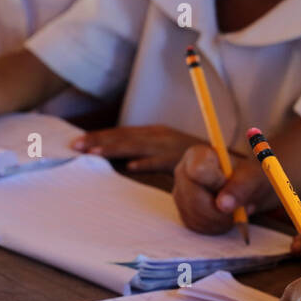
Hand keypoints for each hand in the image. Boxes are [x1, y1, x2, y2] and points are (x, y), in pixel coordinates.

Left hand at [71, 125, 202, 172]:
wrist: (226, 162)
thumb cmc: (191, 159)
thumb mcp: (166, 151)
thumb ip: (146, 154)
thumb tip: (125, 162)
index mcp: (154, 133)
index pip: (122, 133)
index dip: (100, 136)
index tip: (77, 142)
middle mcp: (160, 136)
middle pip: (125, 137)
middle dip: (100, 140)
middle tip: (75, 146)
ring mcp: (170, 147)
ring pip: (138, 146)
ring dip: (116, 149)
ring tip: (94, 153)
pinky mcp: (181, 160)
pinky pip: (162, 162)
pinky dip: (147, 163)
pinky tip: (131, 167)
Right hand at [172, 145, 271, 234]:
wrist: (248, 190)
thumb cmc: (249, 178)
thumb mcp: (253, 178)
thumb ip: (241, 187)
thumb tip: (223, 205)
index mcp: (198, 155)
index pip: (198, 170)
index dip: (215, 181)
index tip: (227, 183)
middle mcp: (183, 173)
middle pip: (193, 198)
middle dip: (219, 208)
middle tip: (239, 207)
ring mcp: (180, 194)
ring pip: (195, 215)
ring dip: (220, 219)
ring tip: (235, 210)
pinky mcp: (184, 213)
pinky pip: (197, 226)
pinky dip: (216, 226)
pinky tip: (226, 217)